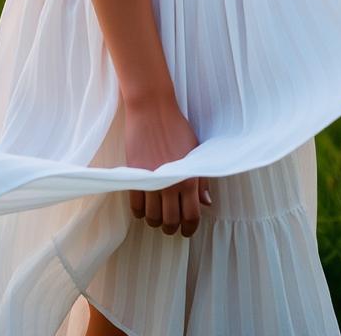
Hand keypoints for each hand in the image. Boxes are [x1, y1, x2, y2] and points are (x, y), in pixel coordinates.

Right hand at [124, 94, 210, 235]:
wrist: (152, 110)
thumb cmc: (176, 127)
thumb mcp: (195, 152)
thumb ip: (200, 179)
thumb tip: (206, 203)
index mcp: (189, 179)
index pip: (191, 216)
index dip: (189, 228)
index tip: (187, 231)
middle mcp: (171, 184)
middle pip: (170, 221)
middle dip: (171, 227)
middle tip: (171, 225)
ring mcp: (151, 182)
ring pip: (152, 217)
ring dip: (155, 221)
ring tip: (157, 216)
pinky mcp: (134, 177)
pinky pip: (136, 206)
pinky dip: (140, 212)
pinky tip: (144, 208)